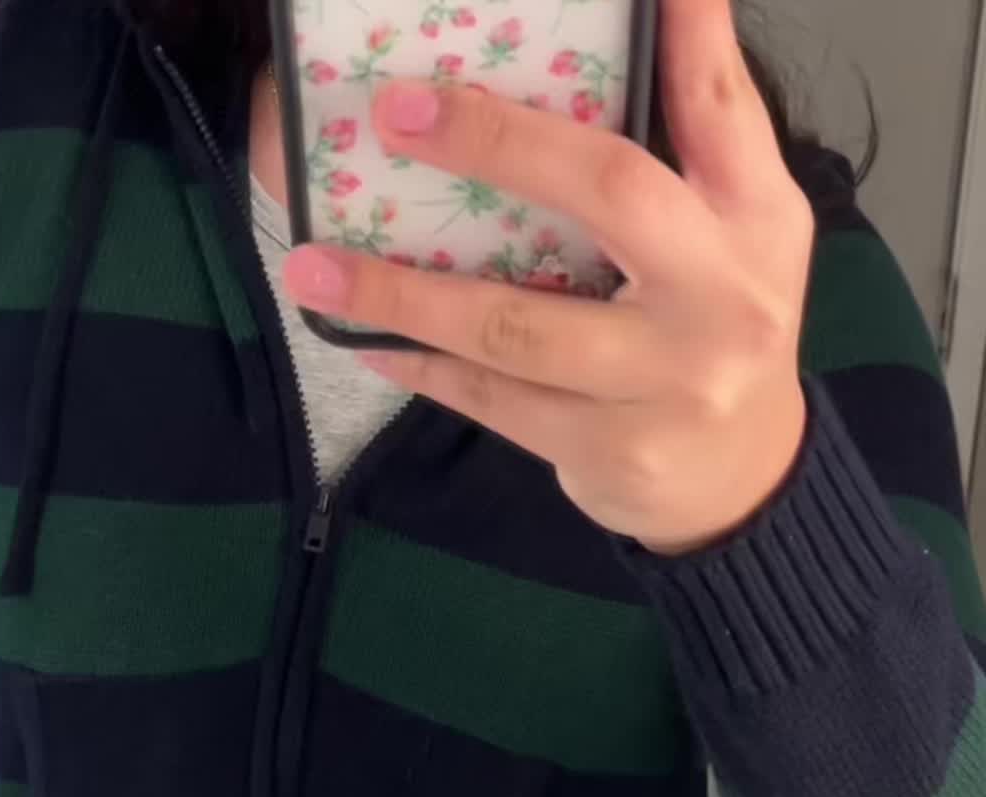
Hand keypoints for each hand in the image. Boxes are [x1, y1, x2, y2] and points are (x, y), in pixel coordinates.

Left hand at [283, 0, 813, 554]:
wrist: (743, 476)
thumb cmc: (719, 321)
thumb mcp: (740, 221)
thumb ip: (699, 125)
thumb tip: (666, 2)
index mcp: (754, 217)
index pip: (718, 107)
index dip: (686, 33)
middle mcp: (720, 295)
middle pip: (606, 193)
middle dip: (496, 144)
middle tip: (395, 112)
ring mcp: (664, 382)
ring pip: (517, 327)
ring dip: (405, 296)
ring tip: (316, 269)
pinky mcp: (610, 450)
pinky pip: (496, 401)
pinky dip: (424, 366)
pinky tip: (366, 340)